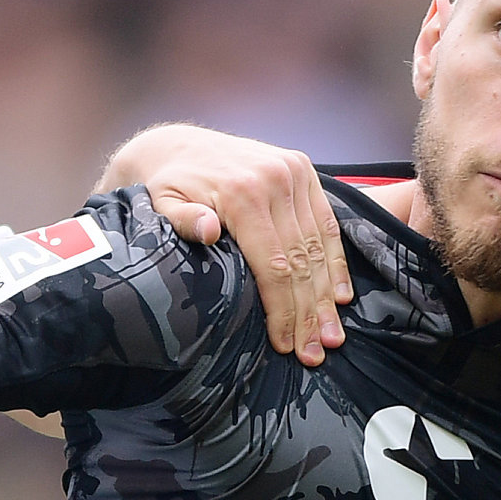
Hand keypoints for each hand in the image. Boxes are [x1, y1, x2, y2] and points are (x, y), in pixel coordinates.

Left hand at [112, 126, 349, 366]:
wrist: (177, 147)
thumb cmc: (167, 188)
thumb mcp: (161, 204)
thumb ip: (182, 221)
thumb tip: (208, 231)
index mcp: (243, 193)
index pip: (274, 265)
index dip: (282, 310)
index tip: (285, 344)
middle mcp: (275, 180)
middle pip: (301, 260)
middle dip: (308, 312)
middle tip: (314, 353)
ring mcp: (294, 172)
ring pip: (319, 245)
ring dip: (326, 295)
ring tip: (331, 336)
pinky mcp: (303, 170)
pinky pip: (327, 222)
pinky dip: (335, 261)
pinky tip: (339, 296)